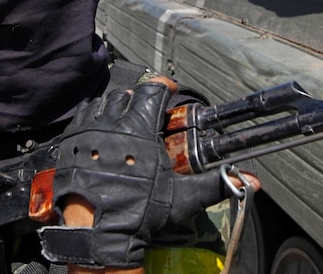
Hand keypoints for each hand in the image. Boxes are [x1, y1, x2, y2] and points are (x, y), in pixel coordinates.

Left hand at [39, 80, 245, 268]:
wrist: (98, 235)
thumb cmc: (139, 213)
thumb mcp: (182, 198)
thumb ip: (215, 184)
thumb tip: (251, 182)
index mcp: (140, 128)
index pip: (153, 91)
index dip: (164, 87)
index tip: (170, 91)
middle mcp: (113, 124)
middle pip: (127, 95)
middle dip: (140, 99)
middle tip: (148, 111)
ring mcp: (88, 132)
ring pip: (103, 103)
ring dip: (116, 106)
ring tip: (125, 119)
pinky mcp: (70, 144)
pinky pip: (82, 117)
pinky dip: (93, 116)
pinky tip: (100, 128)